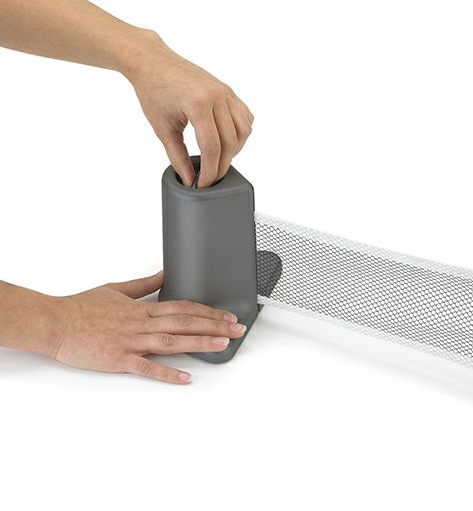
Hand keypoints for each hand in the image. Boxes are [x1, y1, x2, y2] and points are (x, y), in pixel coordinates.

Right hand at [52, 271, 245, 383]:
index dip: (208, 311)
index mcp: (142, 308)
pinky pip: (147, 367)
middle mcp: (141, 323)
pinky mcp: (119, 359)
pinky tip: (185, 378)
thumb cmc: (82, 307)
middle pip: (185, 322)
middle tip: (237, 329)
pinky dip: (167, 373)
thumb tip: (163, 274)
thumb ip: (142, 284)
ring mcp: (131, 342)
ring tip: (223, 345)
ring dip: (200, 343)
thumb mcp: (115, 289)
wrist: (55, 323)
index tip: (226, 315)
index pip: (183, 307)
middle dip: (214, 325)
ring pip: (173, 341)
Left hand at [127, 32, 253, 186]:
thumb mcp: (162, 129)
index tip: (203, 184)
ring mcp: (225, 91)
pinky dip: (240, 133)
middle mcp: (217, 96)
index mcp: (199, 103)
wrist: (153, 63)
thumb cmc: (153, 90)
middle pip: (230, 142)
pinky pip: (244, 117)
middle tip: (210, 179)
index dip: (210, 171)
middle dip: (222, 165)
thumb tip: (189, 179)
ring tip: (219, 161)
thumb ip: (178, 157)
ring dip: (235, 150)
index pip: (212, 147)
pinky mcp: (228, 90)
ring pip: (243, 131)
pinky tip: (227, 142)